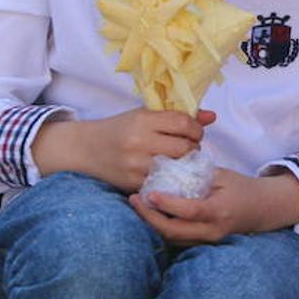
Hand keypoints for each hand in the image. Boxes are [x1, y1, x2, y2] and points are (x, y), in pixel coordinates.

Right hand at [33, 108, 214, 191]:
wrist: (85, 149)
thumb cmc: (120, 129)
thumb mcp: (146, 116)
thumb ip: (179, 116)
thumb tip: (213, 117)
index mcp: (143, 120)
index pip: (184, 123)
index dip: (196, 129)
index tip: (194, 133)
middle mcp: (139, 141)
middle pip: (185, 147)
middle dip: (193, 148)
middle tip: (188, 148)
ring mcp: (135, 165)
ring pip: (178, 167)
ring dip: (185, 165)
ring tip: (179, 160)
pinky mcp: (133, 183)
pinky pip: (164, 183)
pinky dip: (172, 179)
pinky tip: (169, 174)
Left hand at [129, 167, 298, 245]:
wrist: (263, 209)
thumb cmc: (242, 188)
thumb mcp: (223, 175)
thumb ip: (198, 174)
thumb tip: (170, 166)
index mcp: (219, 210)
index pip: (188, 211)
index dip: (166, 204)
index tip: (148, 193)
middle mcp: (213, 230)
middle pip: (173, 231)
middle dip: (150, 217)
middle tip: (135, 200)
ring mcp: (208, 240)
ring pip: (172, 238)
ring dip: (153, 223)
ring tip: (139, 205)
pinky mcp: (203, 243)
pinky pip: (178, 239)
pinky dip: (163, 227)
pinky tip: (153, 214)